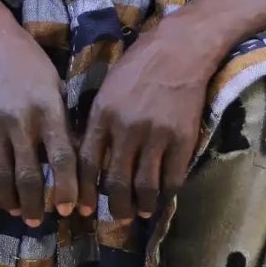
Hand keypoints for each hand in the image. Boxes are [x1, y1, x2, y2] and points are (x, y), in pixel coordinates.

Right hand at [0, 5, 78, 227]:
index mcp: (47, 107)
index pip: (61, 157)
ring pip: (1, 176)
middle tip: (40, 221)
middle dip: (36, 205)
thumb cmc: (28, 60)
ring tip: (20, 212)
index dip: (67, 187)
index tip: (71, 208)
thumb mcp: (54, 84)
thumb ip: (61, 120)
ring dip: (12, 201)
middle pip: (28, 175)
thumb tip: (72, 161)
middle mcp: (19, 119)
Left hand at [78, 23, 210, 223]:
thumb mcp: (108, 88)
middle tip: (115, 217)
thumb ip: (99, 121)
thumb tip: (90, 157)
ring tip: (139, 213)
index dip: (84, 191)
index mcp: (103, 114)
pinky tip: (161, 198)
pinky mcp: (182, 140)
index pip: (88, 163)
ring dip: (140, 207)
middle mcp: (126, 128)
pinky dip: (166, 195)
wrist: (179, 49)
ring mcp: (156, 136)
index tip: (83, 209)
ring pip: (145, 187)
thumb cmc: (139, 64)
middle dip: (114, 207)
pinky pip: (172, 179)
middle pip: (116, 182)